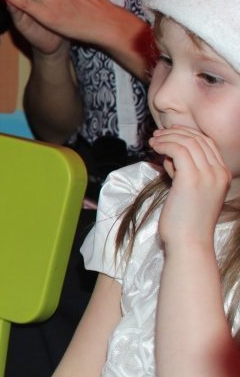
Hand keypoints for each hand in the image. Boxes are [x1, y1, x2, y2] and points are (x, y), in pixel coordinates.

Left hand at [149, 126, 230, 245]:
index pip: (208, 144)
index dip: (187, 134)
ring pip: (187, 142)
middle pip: (198, 139)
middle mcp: (219, 173)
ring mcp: (208, 175)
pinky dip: (164, 145)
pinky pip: (177, 150)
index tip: (169, 134)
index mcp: (223, 176)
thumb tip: (169, 159)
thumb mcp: (191, 192)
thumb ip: (184, 173)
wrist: (189, 243)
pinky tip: (154, 149)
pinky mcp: (191, 178)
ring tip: (152, 142)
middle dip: (175, 133)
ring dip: (166, 138)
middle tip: (157, 135)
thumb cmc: (185, 222)